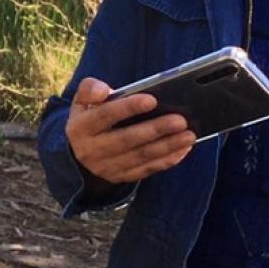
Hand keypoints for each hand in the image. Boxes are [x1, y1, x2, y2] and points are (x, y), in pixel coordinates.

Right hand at [64, 77, 194, 185]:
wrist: (79, 153)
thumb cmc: (89, 118)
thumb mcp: (81, 101)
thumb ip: (89, 90)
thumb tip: (105, 91)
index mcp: (81, 127)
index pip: (105, 115)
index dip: (128, 107)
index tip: (152, 99)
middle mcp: (91, 150)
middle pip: (127, 139)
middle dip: (156, 130)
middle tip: (181, 120)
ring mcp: (106, 166)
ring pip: (141, 157)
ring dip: (167, 146)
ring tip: (189, 135)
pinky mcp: (120, 177)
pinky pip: (146, 170)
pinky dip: (166, 160)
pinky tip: (182, 150)